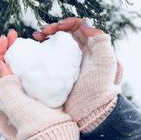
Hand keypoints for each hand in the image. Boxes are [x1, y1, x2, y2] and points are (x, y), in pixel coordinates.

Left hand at [0, 31, 78, 139]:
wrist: (56, 139)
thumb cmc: (35, 126)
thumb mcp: (16, 107)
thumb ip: (6, 87)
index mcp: (3, 100)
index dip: (0, 51)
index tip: (7, 37)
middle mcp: (12, 99)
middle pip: (7, 70)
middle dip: (9, 51)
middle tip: (15, 35)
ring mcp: (26, 98)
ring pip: (21, 72)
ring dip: (22, 56)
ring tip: (27, 43)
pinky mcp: (40, 99)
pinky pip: (35, 78)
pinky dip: (35, 66)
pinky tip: (41, 58)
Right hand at [33, 17, 122, 132]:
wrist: (90, 116)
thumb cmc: (98, 91)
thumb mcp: (105, 65)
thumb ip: (101, 42)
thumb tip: (85, 24)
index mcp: (92, 49)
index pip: (79, 27)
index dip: (66, 23)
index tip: (55, 28)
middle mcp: (81, 55)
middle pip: (65, 34)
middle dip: (52, 29)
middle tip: (40, 33)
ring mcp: (70, 65)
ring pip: (56, 45)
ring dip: (45, 38)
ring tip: (35, 38)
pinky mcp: (60, 76)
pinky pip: (50, 59)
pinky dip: (42, 53)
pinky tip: (35, 53)